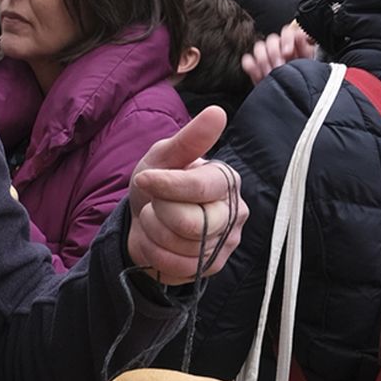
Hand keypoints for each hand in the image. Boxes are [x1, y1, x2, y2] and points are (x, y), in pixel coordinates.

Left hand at [126, 107, 246, 286]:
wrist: (144, 220)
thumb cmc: (157, 183)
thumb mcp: (163, 156)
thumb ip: (189, 139)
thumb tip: (217, 113)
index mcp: (226, 179)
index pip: (200, 187)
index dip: (166, 186)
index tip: (144, 179)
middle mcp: (236, 211)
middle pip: (192, 224)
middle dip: (159, 215)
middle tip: (155, 205)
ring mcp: (227, 241)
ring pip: (182, 247)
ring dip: (154, 234)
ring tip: (155, 221)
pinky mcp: (213, 265)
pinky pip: (179, 267)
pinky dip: (156, 254)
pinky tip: (158, 241)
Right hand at [241, 22, 317, 83]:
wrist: (295, 95)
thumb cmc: (304, 77)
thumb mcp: (309, 62)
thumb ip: (306, 47)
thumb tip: (300, 35)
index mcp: (292, 43)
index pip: (286, 32)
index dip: (286, 40)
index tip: (287, 53)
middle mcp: (278, 47)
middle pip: (271, 40)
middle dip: (275, 54)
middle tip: (279, 67)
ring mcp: (266, 56)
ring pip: (259, 47)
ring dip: (264, 60)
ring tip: (270, 73)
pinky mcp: (255, 67)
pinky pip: (248, 61)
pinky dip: (251, 66)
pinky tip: (259, 74)